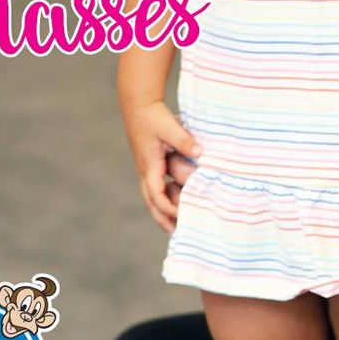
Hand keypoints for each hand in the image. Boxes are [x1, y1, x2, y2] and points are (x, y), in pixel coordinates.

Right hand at [124, 100, 200, 233]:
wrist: (139, 105)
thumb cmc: (154, 117)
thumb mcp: (170, 127)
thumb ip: (184, 141)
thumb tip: (200, 153)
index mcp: (150, 165)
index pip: (157, 194)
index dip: (168, 208)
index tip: (182, 216)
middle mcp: (145, 170)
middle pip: (151, 201)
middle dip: (162, 218)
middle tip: (176, 234)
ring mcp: (146, 168)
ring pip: (151, 196)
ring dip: (162, 211)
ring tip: (175, 224)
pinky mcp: (149, 163)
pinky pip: (155, 186)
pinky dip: (163, 197)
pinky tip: (175, 200)